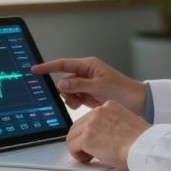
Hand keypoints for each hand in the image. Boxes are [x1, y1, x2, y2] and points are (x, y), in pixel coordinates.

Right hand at [31, 57, 146, 115]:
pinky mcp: (88, 94)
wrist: (136, 102)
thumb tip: (61, 84)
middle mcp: (85, 73)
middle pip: (64, 79)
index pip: (63, 64)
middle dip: (64, 90)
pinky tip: (80, 105)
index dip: (48, 67)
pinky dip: (73, 102)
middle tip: (73, 99)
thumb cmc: (121, 90)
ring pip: (67, 90)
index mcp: (88, 65)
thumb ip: (78, 85)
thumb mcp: (98, 87)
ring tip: (79, 103)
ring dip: (69, 97)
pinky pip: (73, 97)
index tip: (35, 70)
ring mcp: (86, 84)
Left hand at [66, 100, 150, 170]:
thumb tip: (106, 136)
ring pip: (72, 136)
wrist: (144, 146)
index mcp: (109, 107)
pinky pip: (72, 147)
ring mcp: (91, 124)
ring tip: (87, 156)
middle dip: (81, 140)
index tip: (93, 141)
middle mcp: (98, 112)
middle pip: (78, 126)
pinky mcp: (87, 138)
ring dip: (77, 147)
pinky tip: (87, 159)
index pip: (90, 118)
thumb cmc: (142, 140)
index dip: (89, 132)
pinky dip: (77, 155)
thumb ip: (113, 124)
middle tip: (88, 151)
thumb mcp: (127, 122)